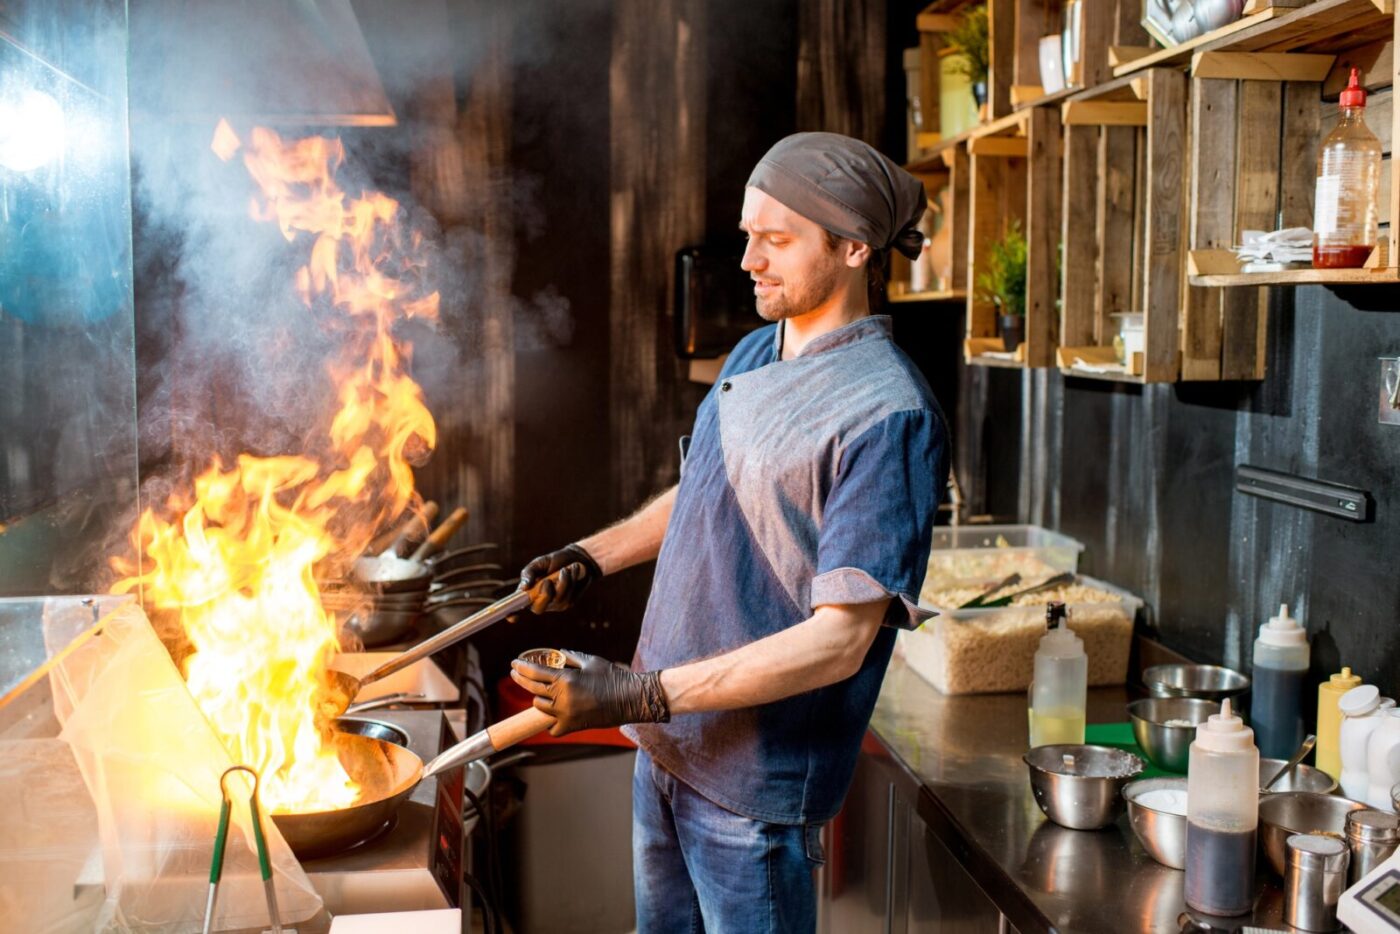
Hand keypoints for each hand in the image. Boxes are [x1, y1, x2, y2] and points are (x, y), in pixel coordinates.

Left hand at [509, 650, 669, 735]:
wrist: (630, 699)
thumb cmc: (612, 677)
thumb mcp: (590, 661)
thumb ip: (570, 657)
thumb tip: (557, 653)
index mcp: (565, 679)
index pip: (534, 672)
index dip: (521, 667)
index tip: (513, 664)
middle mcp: (562, 697)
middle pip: (532, 688)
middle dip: (520, 679)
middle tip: (515, 674)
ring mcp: (565, 714)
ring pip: (540, 707)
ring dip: (539, 699)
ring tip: (542, 693)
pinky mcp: (572, 727)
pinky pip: (552, 727)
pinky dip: (551, 722)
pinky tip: (553, 715)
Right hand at [516, 543, 602, 614]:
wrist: (576, 558)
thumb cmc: (554, 561)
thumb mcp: (539, 563)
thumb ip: (529, 573)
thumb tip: (523, 587)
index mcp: (527, 592)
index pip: (516, 606)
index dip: (512, 614)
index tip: (512, 617)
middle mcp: (539, 601)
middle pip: (538, 609)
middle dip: (545, 594)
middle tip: (548, 580)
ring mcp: (554, 604)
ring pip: (556, 600)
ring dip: (562, 582)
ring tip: (565, 569)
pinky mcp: (568, 603)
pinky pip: (568, 597)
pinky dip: (571, 582)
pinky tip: (573, 571)